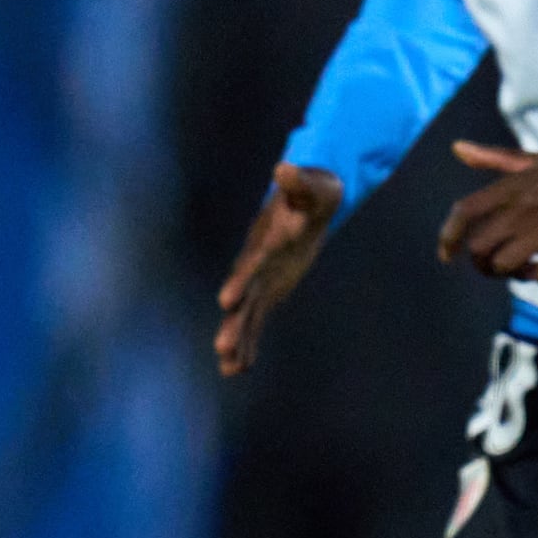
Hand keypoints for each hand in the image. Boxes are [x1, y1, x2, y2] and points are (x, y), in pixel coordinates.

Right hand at [212, 162, 344, 377]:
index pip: (253, 262)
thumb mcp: (314, 186)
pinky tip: (238, 369)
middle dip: (234, 322)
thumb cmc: (315, 191)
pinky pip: (255, 320)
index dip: (241, 280)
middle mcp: (257, 264)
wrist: (305, 199)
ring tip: (228, 369)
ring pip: (246, 314)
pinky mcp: (267, 290)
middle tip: (222, 347)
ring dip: (238, 340)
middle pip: (243, 296)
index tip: (228, 300)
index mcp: (268, 241)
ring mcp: (260, 279)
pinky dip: (248, 343)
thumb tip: (286, 168)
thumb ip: (299, 182)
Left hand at [441, 144, 537, 287]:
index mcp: (513, 185)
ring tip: (524, 269)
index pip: (465, 210)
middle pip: (480, 247)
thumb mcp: (536, 161)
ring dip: (510, 274)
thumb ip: (494, 158)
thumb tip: (457, 148)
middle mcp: (524, 207)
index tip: (446, 254)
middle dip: (483, 264)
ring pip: (504, 265)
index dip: (448, 235)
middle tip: (497, 265)